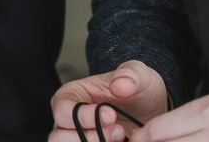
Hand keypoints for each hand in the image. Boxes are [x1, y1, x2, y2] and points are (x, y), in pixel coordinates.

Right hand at [50, 60, 168, 140]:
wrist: (149, 110)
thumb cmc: (136, 89)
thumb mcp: (138, 74)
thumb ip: (130, 75)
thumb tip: (119, 86)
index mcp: (70, 97)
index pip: (62, 111)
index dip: (84, 116)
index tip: (111, 115)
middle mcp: (68, 123)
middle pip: (59, 138)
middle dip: (90, 137)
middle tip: (119, 131)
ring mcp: (77, 139)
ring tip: (121, 138)